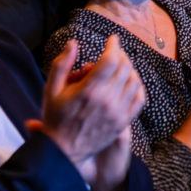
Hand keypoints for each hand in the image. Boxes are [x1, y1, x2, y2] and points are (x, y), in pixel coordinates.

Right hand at [35, 35, 146, 174]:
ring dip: (129, 69)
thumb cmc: (56, 119)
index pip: (111, 59)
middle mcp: (107, 100)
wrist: (63, 151)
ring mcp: (117, 112)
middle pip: (124, 67)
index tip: (113, 39)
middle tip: (114, 52)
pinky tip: (130, 82)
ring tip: (120, 66)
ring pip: (134, 81)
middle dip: (120, 55)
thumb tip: (73, 43)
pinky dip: (138, 87)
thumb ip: (62, 64)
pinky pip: (139, 99)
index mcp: (89, 90)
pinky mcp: (123, 122)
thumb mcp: (51, 90)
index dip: (114, 45)